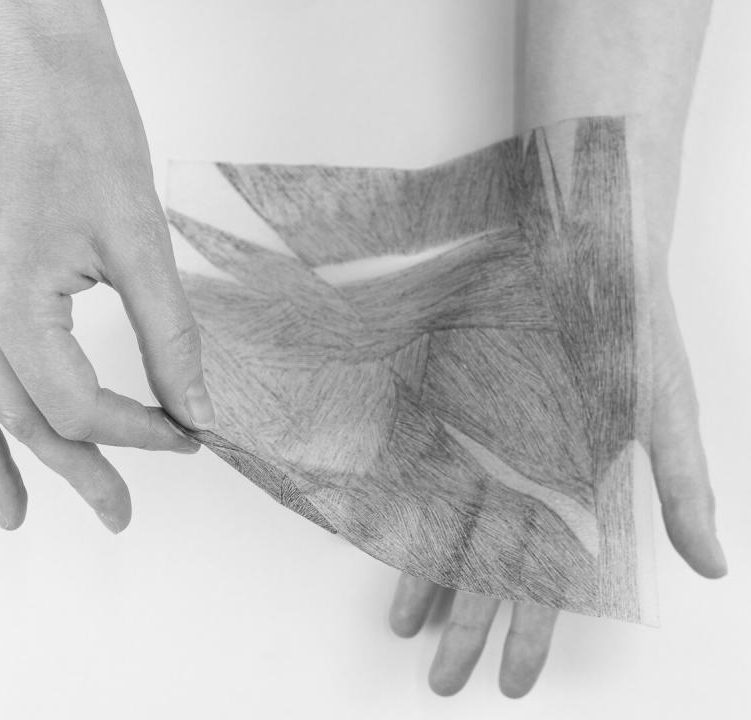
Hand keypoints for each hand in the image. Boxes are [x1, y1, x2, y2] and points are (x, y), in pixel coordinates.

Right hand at [0, 3, 213, 532]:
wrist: (32, 58)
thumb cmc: (87, 129)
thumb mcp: (143, 240)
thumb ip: (169, 337)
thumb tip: (195, 408)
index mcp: (8, 295)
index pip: (76, 401)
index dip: (137, 430)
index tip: (184, 437)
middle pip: (18, 412)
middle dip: (76, 465)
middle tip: (117, 512)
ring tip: (10, 512)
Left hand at [388, 275, 727, 696]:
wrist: (574, 248)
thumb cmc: (626, 326)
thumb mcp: (666, 407)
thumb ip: (685, 487)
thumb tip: (713, 568)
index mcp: (573, 482)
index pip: (549, 577)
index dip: (529, 631)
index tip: (512, 681)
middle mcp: (521, 471)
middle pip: (489, 566)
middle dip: (467, 625)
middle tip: (443, 683)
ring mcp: (478, 441)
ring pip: (447, 527)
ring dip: (426, 579)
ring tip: (406, 631)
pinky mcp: (444, 406)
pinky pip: (415, 470)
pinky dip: (398, 506)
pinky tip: (379, 545)